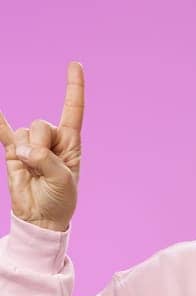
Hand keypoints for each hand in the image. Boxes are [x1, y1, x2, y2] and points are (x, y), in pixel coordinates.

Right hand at [0, 62, 84, 232]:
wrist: (41, 216)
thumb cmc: (60, 199)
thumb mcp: (63, 180)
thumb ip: (46, 161)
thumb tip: (24, 150)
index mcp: (71, 142)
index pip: (73, 109)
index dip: (74, 87)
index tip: (75, 64)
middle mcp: (51, 139)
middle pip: (42, 124)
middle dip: (41, 144)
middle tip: (42, 165)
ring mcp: (30, 144)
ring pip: (24, 132)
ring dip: (27, 151)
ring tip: (31, 169)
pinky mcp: (12, 151)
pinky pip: (2, 132)